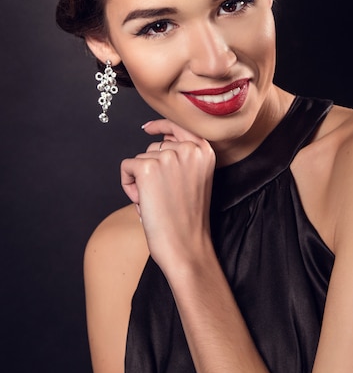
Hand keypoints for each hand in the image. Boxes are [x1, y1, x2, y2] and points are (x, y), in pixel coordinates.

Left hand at [120, 119, 215, 274]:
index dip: (161, 126)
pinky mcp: (147, 168)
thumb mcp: (196, 179)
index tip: (148, 128)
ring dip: (140, 180)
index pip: (179, 126)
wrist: (185, 246)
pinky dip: (128, 185)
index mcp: (205, 151)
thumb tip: (160, 138)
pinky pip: (126, 167)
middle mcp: (188, 149)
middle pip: (155, 147)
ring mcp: (167, 156)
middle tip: (163, 196)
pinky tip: (142, 202)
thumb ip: (184, 157)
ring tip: (156, 202)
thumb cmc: (188, 219)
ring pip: (140, 158)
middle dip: (151, 168)